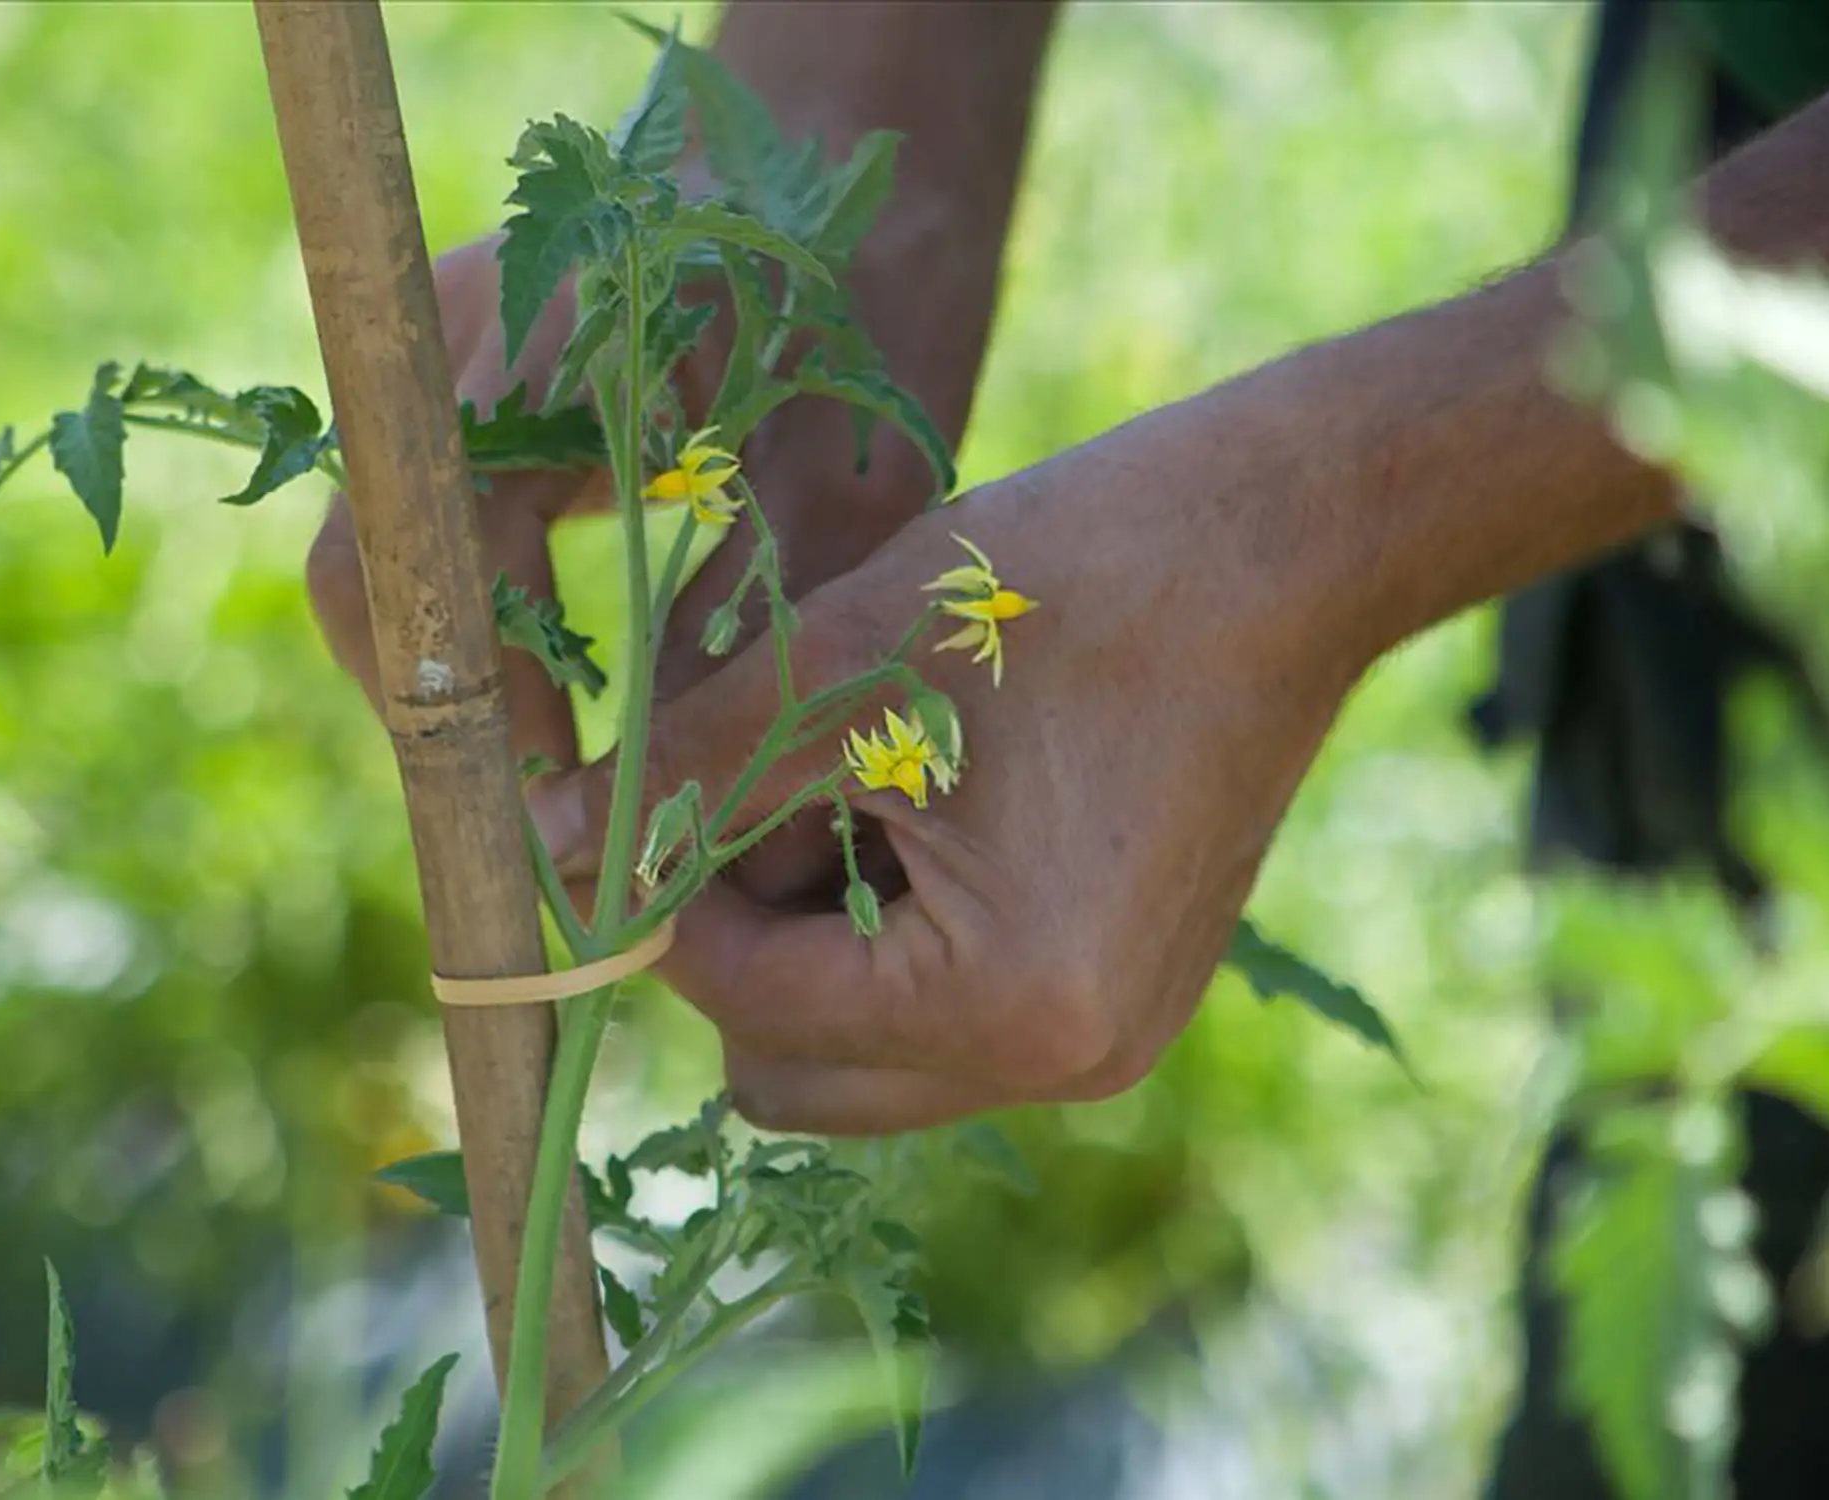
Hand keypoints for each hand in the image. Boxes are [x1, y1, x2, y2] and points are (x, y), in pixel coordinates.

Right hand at [305, 225, 972, 763]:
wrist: (855, 186)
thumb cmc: (860, 326)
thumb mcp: (824, 503)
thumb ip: (726, 652)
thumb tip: (644, 818)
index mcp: (526, 341)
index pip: (418, 567)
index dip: (468, 711)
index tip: (544, 814)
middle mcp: (447, 337)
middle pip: (376, 569)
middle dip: (449, 709)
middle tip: (538, 823)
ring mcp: (441, 356)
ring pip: (396, 560)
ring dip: (462, 672)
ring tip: (550, 780)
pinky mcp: (466, 385)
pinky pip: (437, 530)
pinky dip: (486, 620)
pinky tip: (555, 699)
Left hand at [527, 386, 1376, 1135]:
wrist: (1285, 539)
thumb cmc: (1072, 576)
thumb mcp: (845, 663)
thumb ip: (688, 771)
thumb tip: (543, 847)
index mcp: (1008, 1004)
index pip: (753, 1010)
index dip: (665, 902)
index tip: (639, 798)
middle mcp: (1064, 1063)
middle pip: (801, 1073)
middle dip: (744, 941)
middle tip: (760, 789)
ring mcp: (1104, 1042)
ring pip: (867, 1046)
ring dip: (817, 930)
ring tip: (861, 768)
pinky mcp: (1121, 998)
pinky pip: (948, 1010)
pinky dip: (895, 925)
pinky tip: (924, 793)